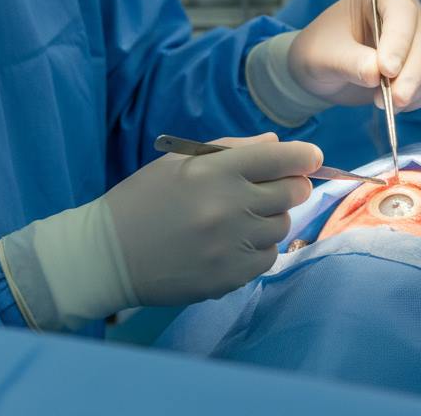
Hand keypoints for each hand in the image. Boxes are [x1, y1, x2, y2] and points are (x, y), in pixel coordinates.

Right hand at [106, 133, 320, 306]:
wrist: (109, 254)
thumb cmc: (144, 198)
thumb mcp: (180, 162)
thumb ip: (233, 149)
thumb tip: (278, 144)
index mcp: (215, 172)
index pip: (280, 157)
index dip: (304, 155)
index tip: (311, 157)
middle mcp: (229, 206)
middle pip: (292, 192)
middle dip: (291, 185)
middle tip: (275, 186)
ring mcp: (231, 245)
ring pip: (281, 226)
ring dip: (271, 217)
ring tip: (242, 216)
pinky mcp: (229, 278)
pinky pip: (267, 257)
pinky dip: (259, 247)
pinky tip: (234, 242)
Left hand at [287, 0, 420, 110]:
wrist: (324, 72)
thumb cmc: (319, 53)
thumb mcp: (322, 57)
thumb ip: (349, 62)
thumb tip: (376, 73)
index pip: (400, 10)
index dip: (399, 40)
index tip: (387, 70)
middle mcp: (405, 10)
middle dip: (412, 72)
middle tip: (393, 100)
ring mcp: (420, 34)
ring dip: (420, 86)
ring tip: (389, 105)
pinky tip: (401, 104)